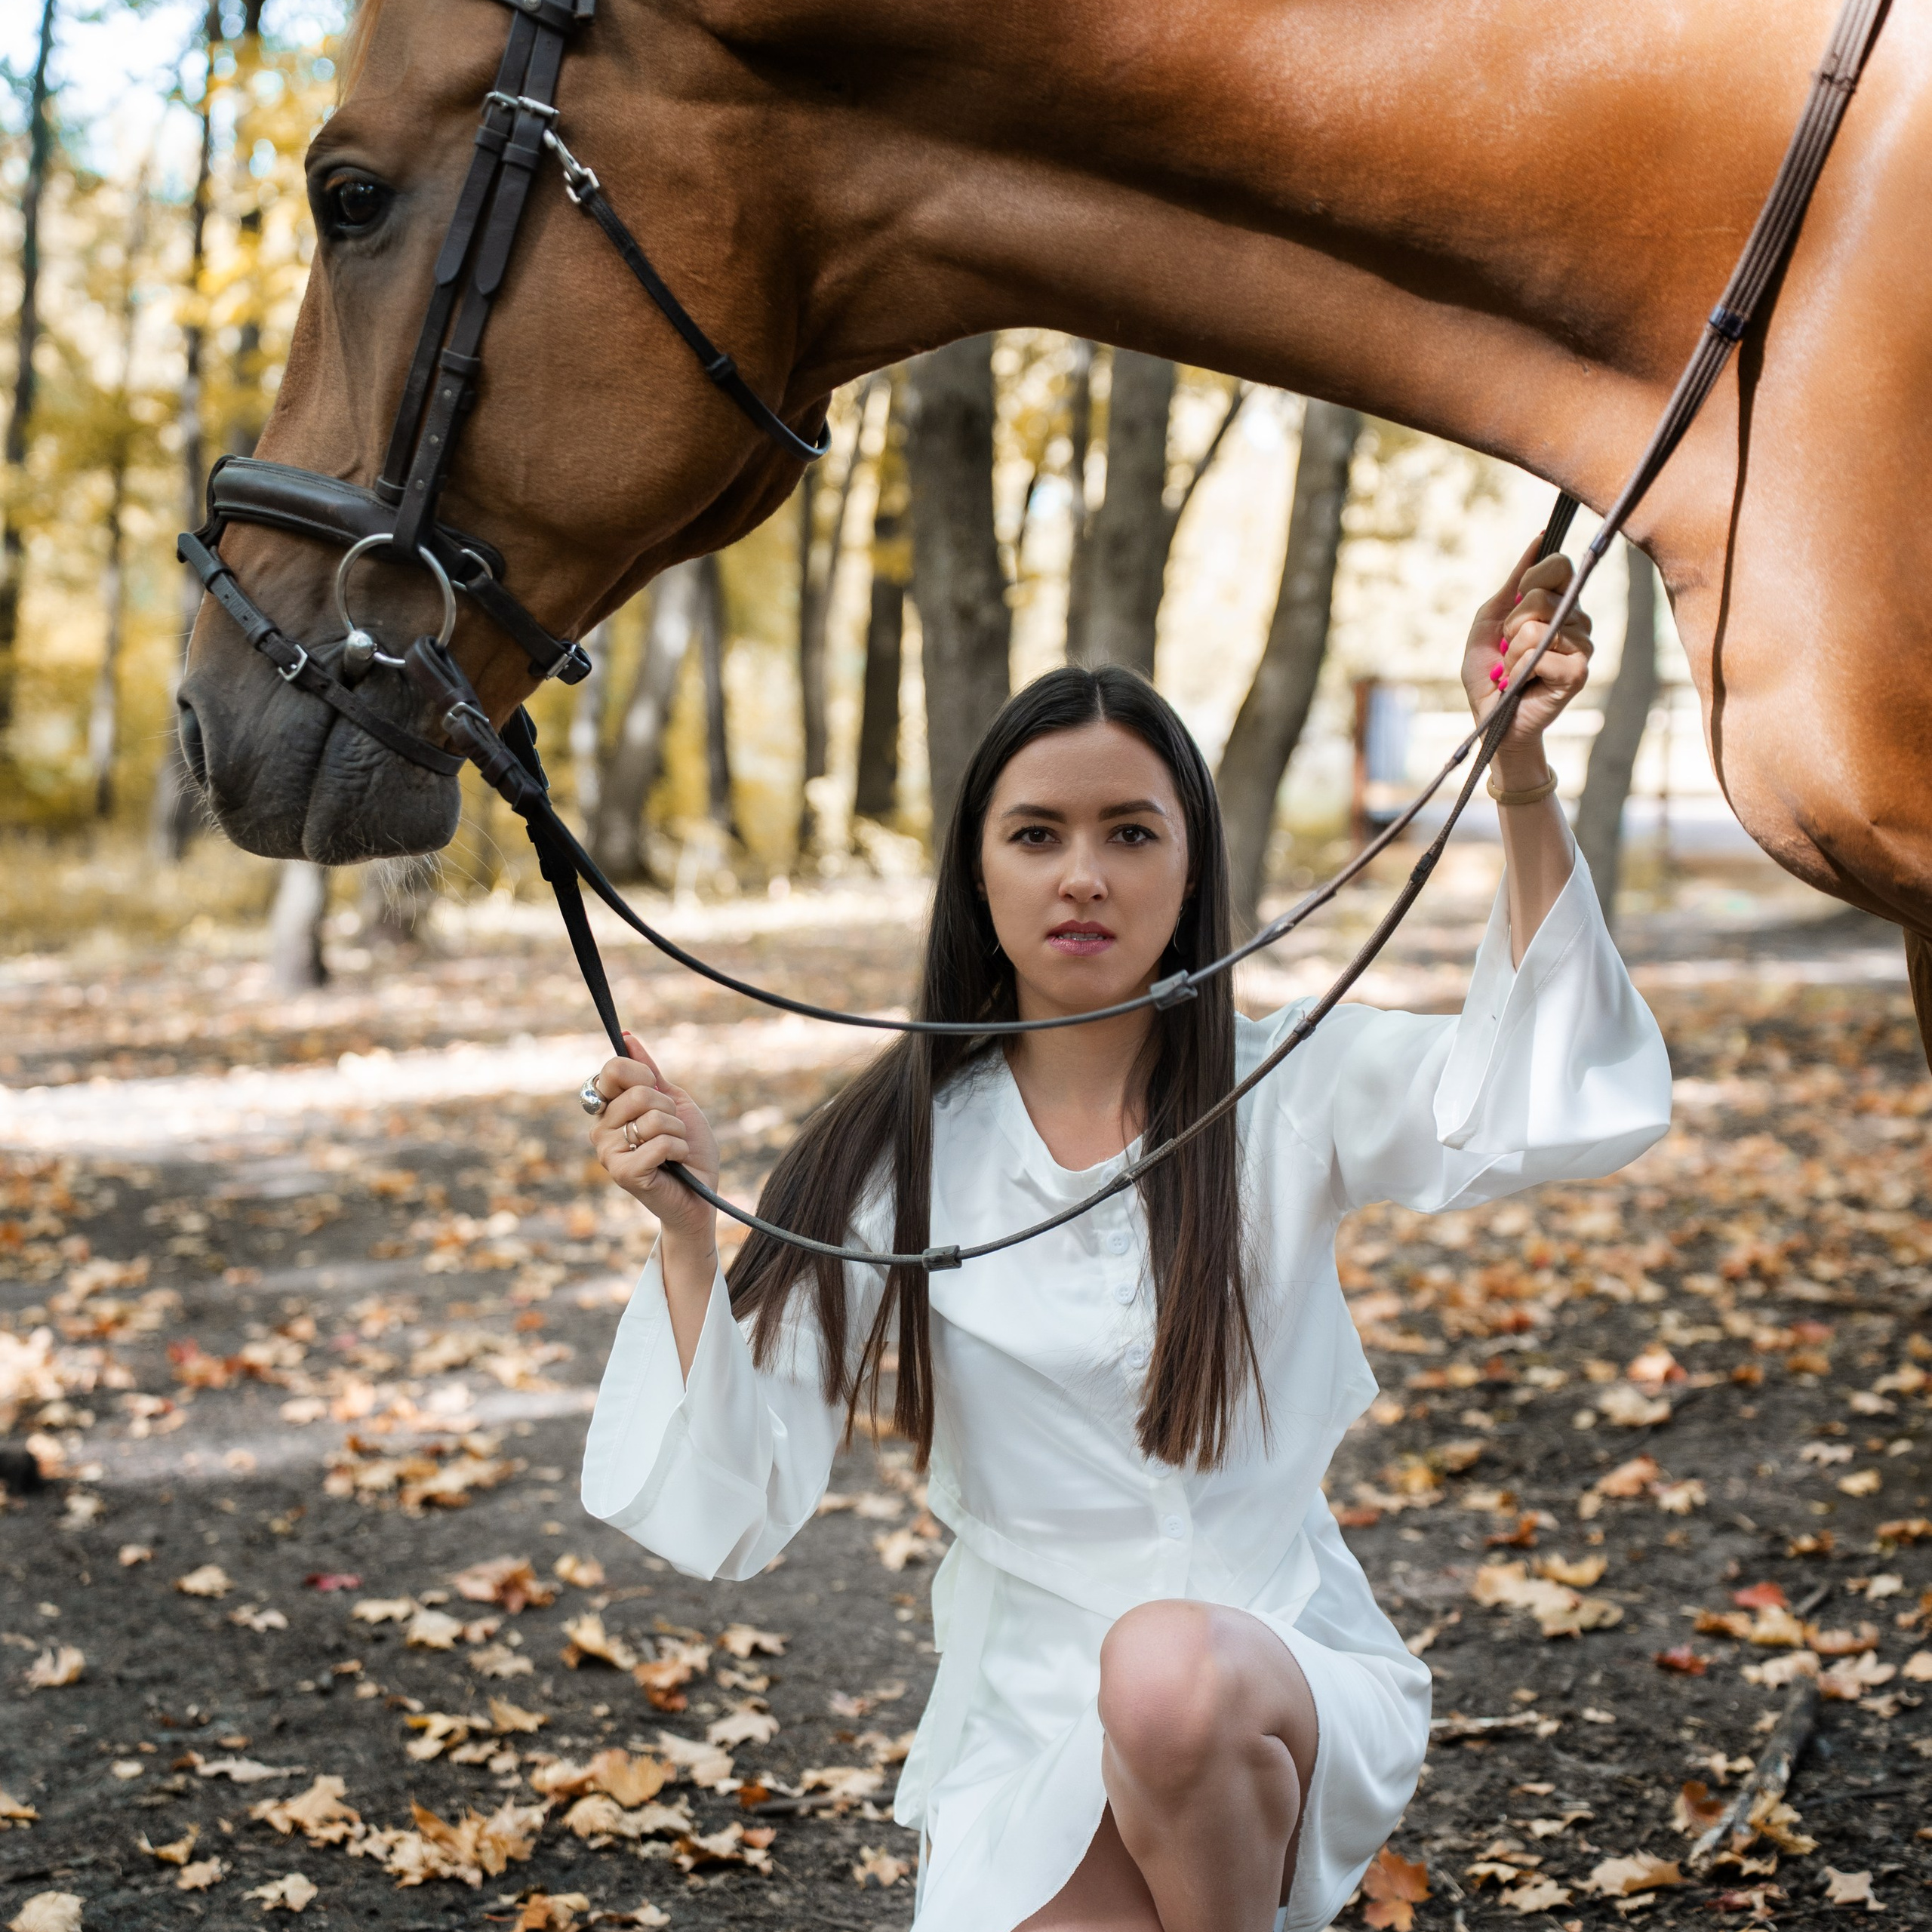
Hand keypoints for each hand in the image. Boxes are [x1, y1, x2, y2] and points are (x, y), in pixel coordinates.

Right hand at [588, 1032, 719, 1249]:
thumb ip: (649, 1072)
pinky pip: (659, 1143)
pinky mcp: (623, 1173)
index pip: (611, 1070)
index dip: (642, 1074)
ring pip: (651, 1118)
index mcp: (609, 1109)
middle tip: (671, 1129)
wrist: (701, 1191)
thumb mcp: (674, 1101)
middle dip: (668, 1109)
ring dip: (677, 1131)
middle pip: (637, 1092)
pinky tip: (675, 1164)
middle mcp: (601, 1130)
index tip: (656, 1088)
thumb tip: (626, 1037)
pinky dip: (679, 1149)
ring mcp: (608, 1153)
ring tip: (674, 1149)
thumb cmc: (688, 1148)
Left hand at [1460, 540, 1593, 783]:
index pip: (1559, 564)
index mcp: (1561, 605)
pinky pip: (1537, 653)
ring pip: (1535, 627)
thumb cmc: (1490, 672)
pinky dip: (1517, 669)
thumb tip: (1539, 539)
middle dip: (1510, 624)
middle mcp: (1578, 623)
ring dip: (1510, 653)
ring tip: (1514, 670)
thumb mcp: (1490, 620)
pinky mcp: (1577, 672)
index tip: (1517, 601)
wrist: (1491, 718)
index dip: (1531, 578)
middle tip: (1510, 649)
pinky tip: (1522, 683)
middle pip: (1542, 595)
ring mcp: (1582, 647)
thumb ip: (1514, 582)